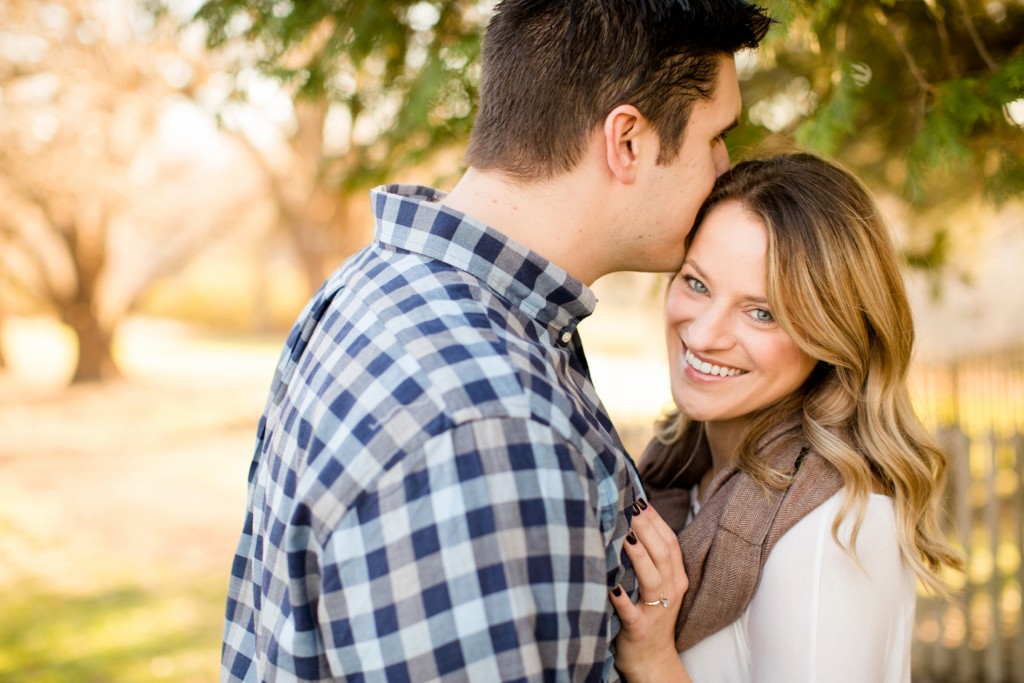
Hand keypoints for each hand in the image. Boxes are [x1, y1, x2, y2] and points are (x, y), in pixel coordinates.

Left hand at [610, 499, 690, 682]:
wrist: (653, 661)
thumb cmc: (650, 615)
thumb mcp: (658, 586)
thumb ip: (651, 558)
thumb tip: (633, 521)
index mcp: (675, 577)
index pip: (670, 542)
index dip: (655, 520)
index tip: (638, 499)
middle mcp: (670, 591)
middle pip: (662, 554)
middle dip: (646, 528)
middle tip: (628, 507)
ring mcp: (656, 610)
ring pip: (652, 579)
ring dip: (638, 556)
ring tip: (625, 536)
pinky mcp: (640, 629)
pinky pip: (631, 613)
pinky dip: (622, 599)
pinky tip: (612, 586)